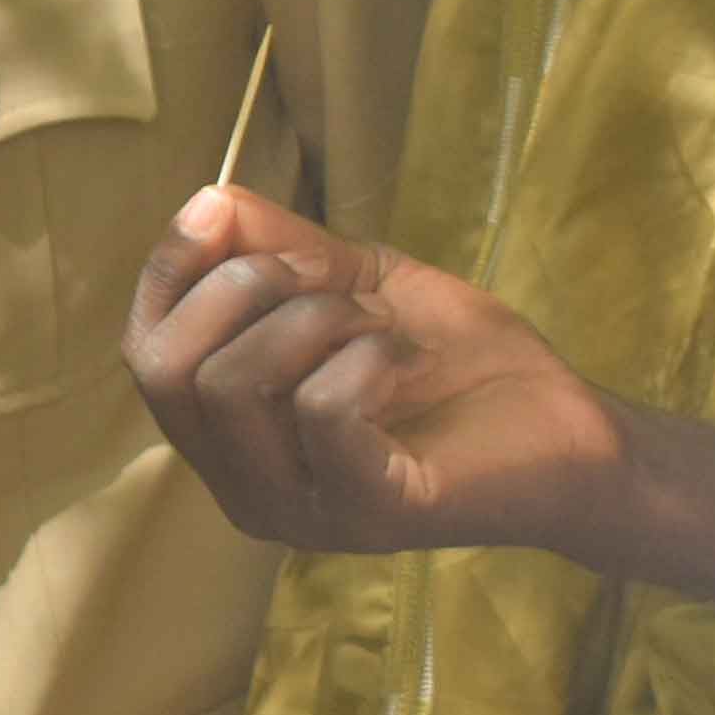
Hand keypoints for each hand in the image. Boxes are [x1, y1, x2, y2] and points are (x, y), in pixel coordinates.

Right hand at [122, 188, 634, 558]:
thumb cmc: (460, 362)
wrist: (572, 430)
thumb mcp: (354, 282)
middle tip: (331, 278)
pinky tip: (407, 359)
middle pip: (166, 369)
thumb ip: (277, 248)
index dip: (169, 269)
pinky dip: (365, 354)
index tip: (223, 212)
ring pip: (232, 383)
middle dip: (243, 286)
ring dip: (315, 316)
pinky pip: (320, 409)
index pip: (142, 353)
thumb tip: (206, 201)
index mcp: (230, 438)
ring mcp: (302, 511)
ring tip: (379, 324)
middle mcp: (245, 488)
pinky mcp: (368, 514)